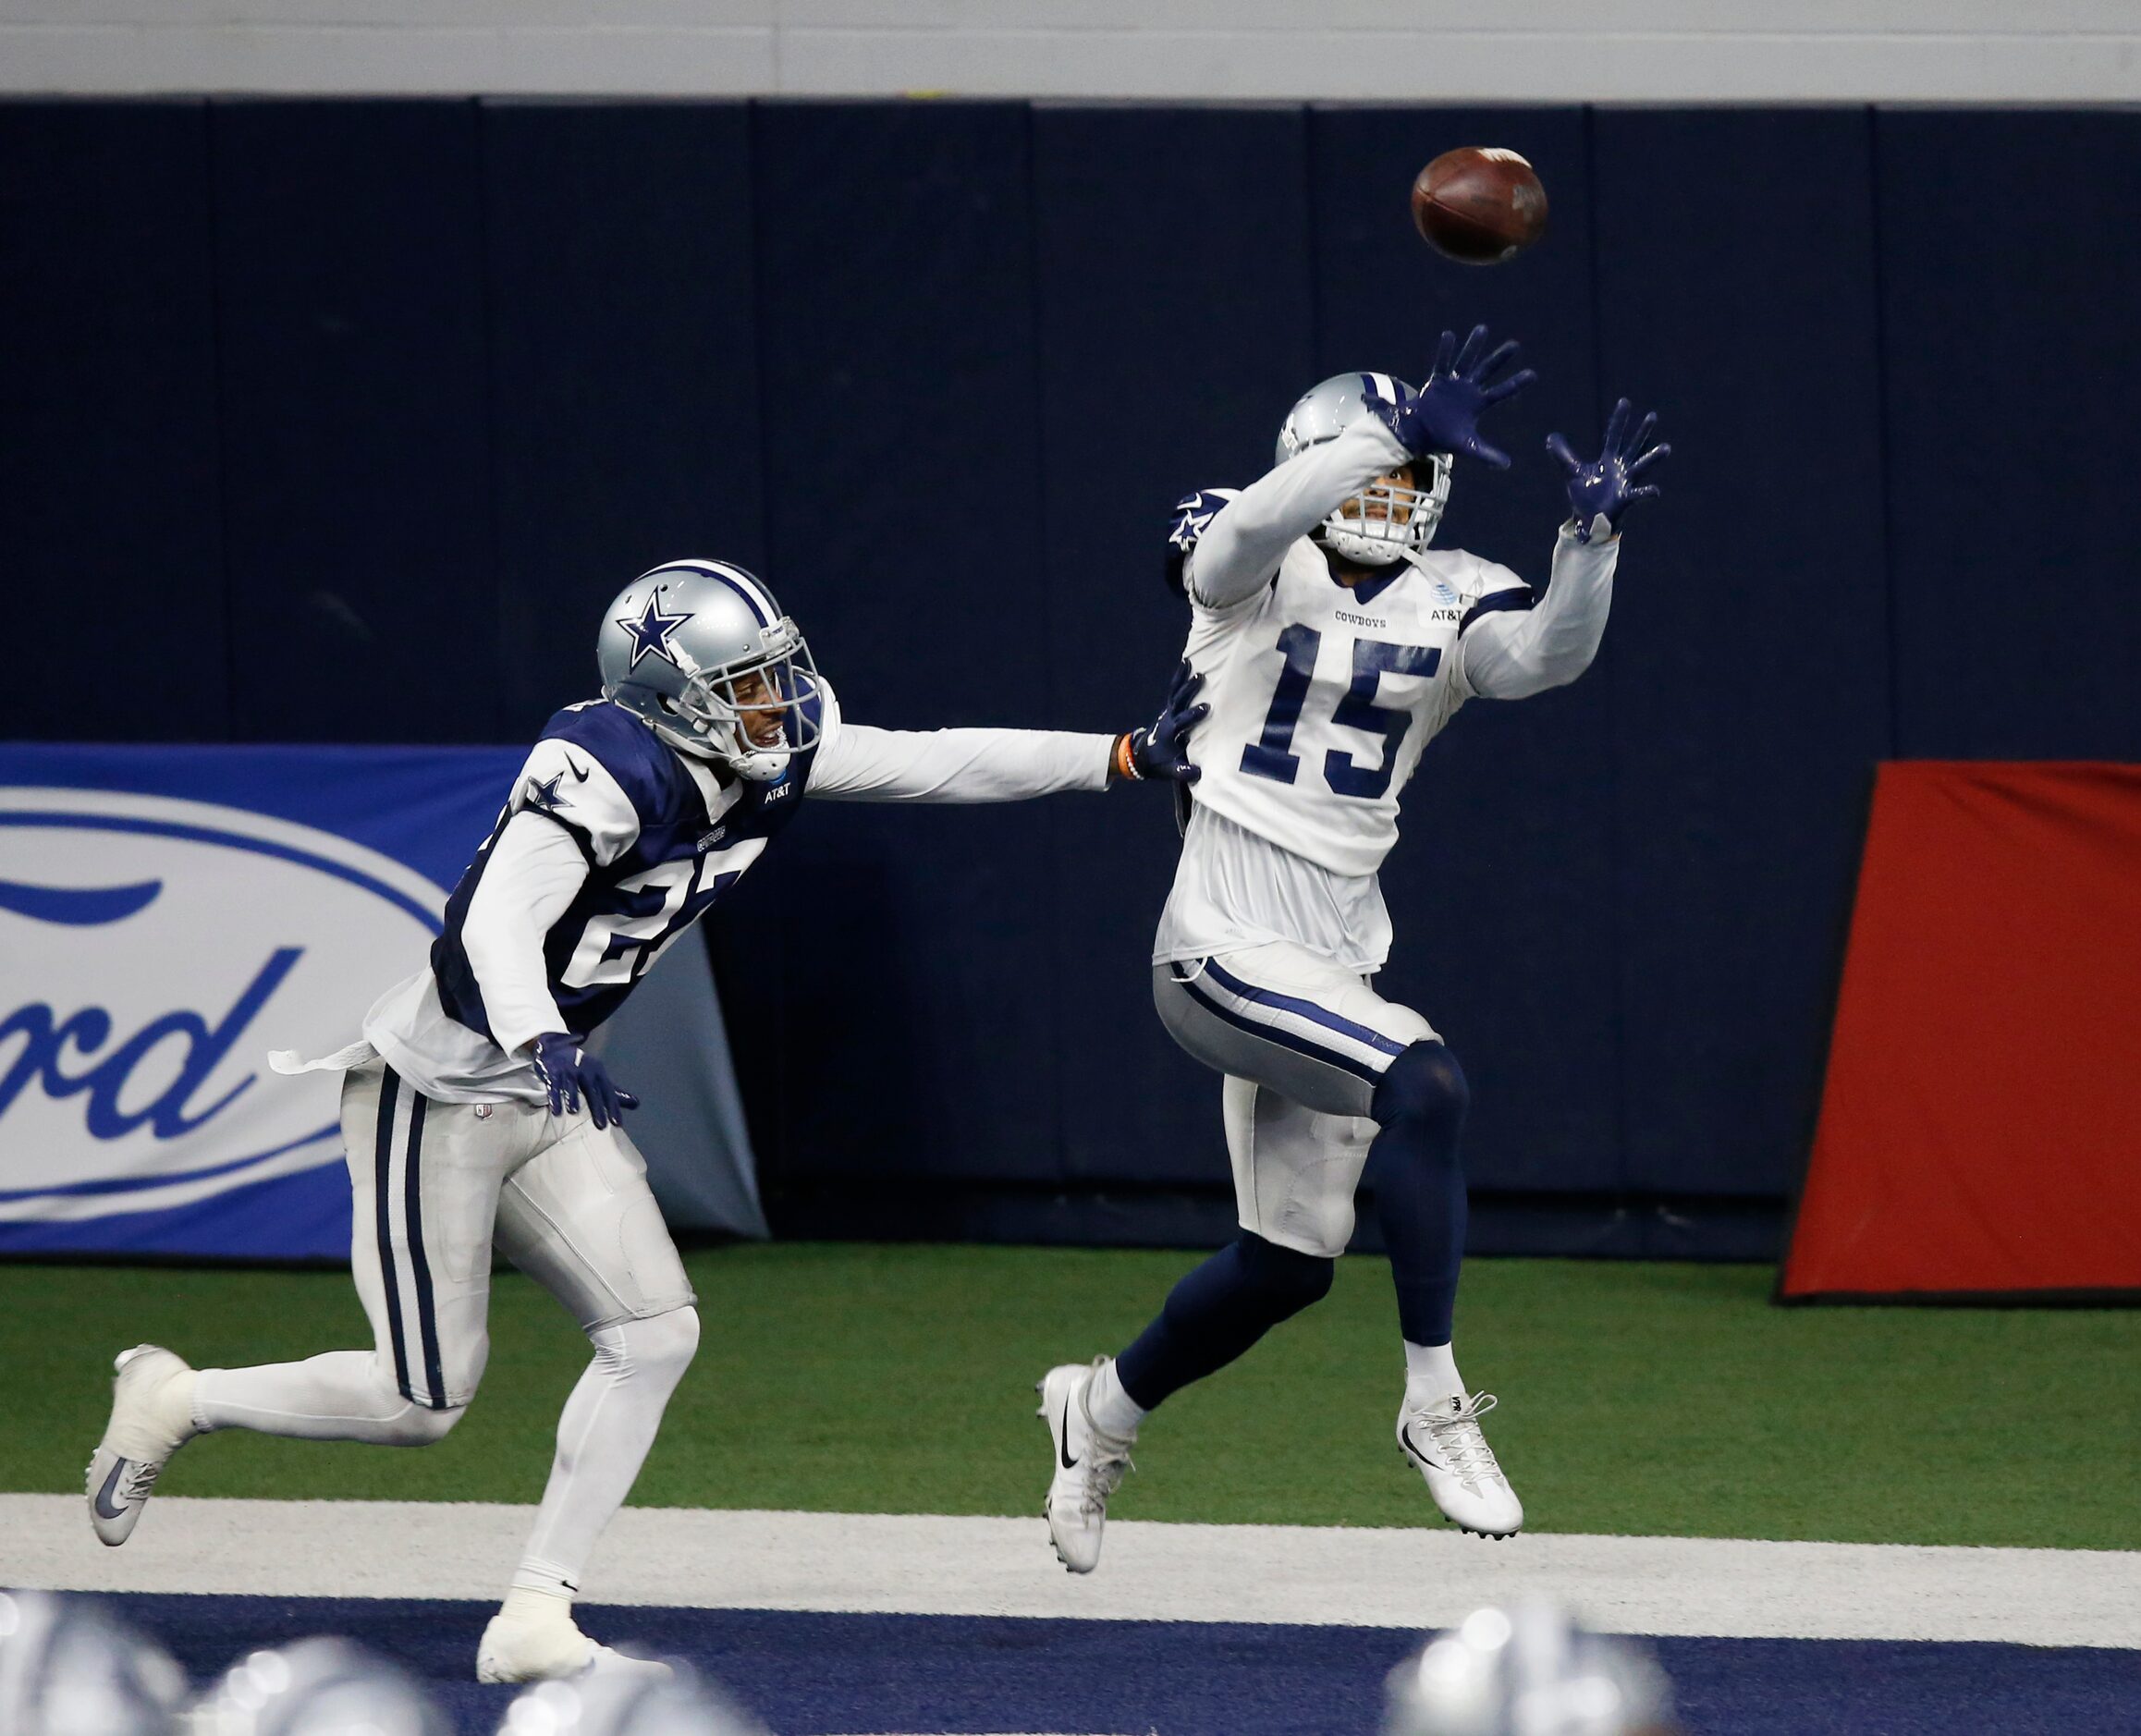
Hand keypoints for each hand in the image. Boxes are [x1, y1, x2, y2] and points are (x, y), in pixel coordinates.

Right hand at [529, 1031, 638, 1129]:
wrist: (557, 1050)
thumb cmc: (581, 1070)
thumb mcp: (599, 1079)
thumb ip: (615, 1093)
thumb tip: (637, 1104)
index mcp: (599, 1073)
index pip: (608, 1092)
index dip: (613, 1107)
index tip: (617, 1124)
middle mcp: (585, 1070)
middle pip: (592, 1090)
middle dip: (597, 1108)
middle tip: (601, 1126)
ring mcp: (569, 1070)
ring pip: (571, 1085)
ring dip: (572, 1097)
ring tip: (574, 1112)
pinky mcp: (553, 1071)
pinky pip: (554, 1085)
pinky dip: (555, 1097)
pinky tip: (556, 1111)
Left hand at [1117, 660, 1207, 784]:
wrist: (1138, 757)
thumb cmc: (1157, 764)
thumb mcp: (1169, 771)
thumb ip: (1182, 772)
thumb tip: (1198, 773)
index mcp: (1170, 733)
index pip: (1182, 721)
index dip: (1193, 715)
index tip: (1206, 708)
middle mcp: (1168, 719)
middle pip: (1178, 701)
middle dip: (1189, 690)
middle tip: (1200, 677)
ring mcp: (1167, 712)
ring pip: (1175, 692)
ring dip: (1183, 678)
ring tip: (1189, 663)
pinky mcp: (1168, 709)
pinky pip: (1174, 690)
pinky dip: (1179, 677)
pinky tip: (1186, 663)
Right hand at [1366, 325, 1536, 468]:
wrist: (1421, 434)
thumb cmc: (1445, 438)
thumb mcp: (1468, 447)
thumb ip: (1487, 454)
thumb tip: (1507, 466)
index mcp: (1479, 403)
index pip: (1501, 392)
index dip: (1516, 384)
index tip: (1532, 374)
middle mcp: (1469, 389)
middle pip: (1487, 370)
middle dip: (1500, 358)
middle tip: (1515, 345)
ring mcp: (1454, 383)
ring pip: (1466, 361)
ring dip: (1474, 346)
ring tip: (1483, 329)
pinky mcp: (1437, 381)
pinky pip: (1441, 363)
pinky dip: (1444, 351)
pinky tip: (1449, 335)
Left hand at [1546, 398, 1669, 542]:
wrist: (1588, 518)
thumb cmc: (1585, 495)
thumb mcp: (1571, 472)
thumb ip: (1563, 455)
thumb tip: (1550, 438)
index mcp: (1608, 460)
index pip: (1614, 435)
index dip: (1619, 419)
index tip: (1625, 401)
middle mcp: (1621, 468)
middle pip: (1633, 446)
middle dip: (1642, 432)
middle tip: (1652, 416)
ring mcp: (1625, 482)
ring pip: (1642, 466)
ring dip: (1653, 458)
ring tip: (1666, 448)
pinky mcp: (1626, 498)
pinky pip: (1639, 494)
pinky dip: (1647, 492)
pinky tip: (1656, 491)